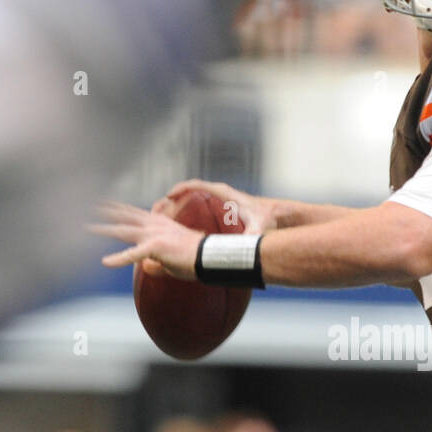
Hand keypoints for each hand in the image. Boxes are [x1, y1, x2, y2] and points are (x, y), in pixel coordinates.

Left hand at [88, 201, 201, 279]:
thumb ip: (154, 259)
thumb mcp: (170, 256)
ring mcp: (154, 234)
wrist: (209, 257)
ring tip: (84, 227)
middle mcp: (154, 224)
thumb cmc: (194, 258)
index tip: (103, 202)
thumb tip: (143, 266)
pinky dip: (118, 259)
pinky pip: (133, 254)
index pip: (132, 212)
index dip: (116, 207)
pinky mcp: (155, 247)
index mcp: (158, 223)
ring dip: (102, 229)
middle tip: (86, 204)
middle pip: (123, 215)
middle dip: (104, 210)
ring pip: (122, 230)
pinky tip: (105, 262)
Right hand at [153, 179, 278, 234]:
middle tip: (155, 212)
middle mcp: (218, 194)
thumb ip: (252, 236)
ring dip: (173, 206)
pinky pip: (193, 205)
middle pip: (187, 192)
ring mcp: (216, 199)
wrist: (276, 215)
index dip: (181, 189)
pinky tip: (173, 225)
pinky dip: (182, 211)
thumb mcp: (259, 228)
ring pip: (188, 198)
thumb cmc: (267, 219)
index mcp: (224, 194)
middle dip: (170, 200)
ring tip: (157, 219)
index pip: (197, 185)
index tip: (168, 196)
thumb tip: (247, 245)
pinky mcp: (216, 207)